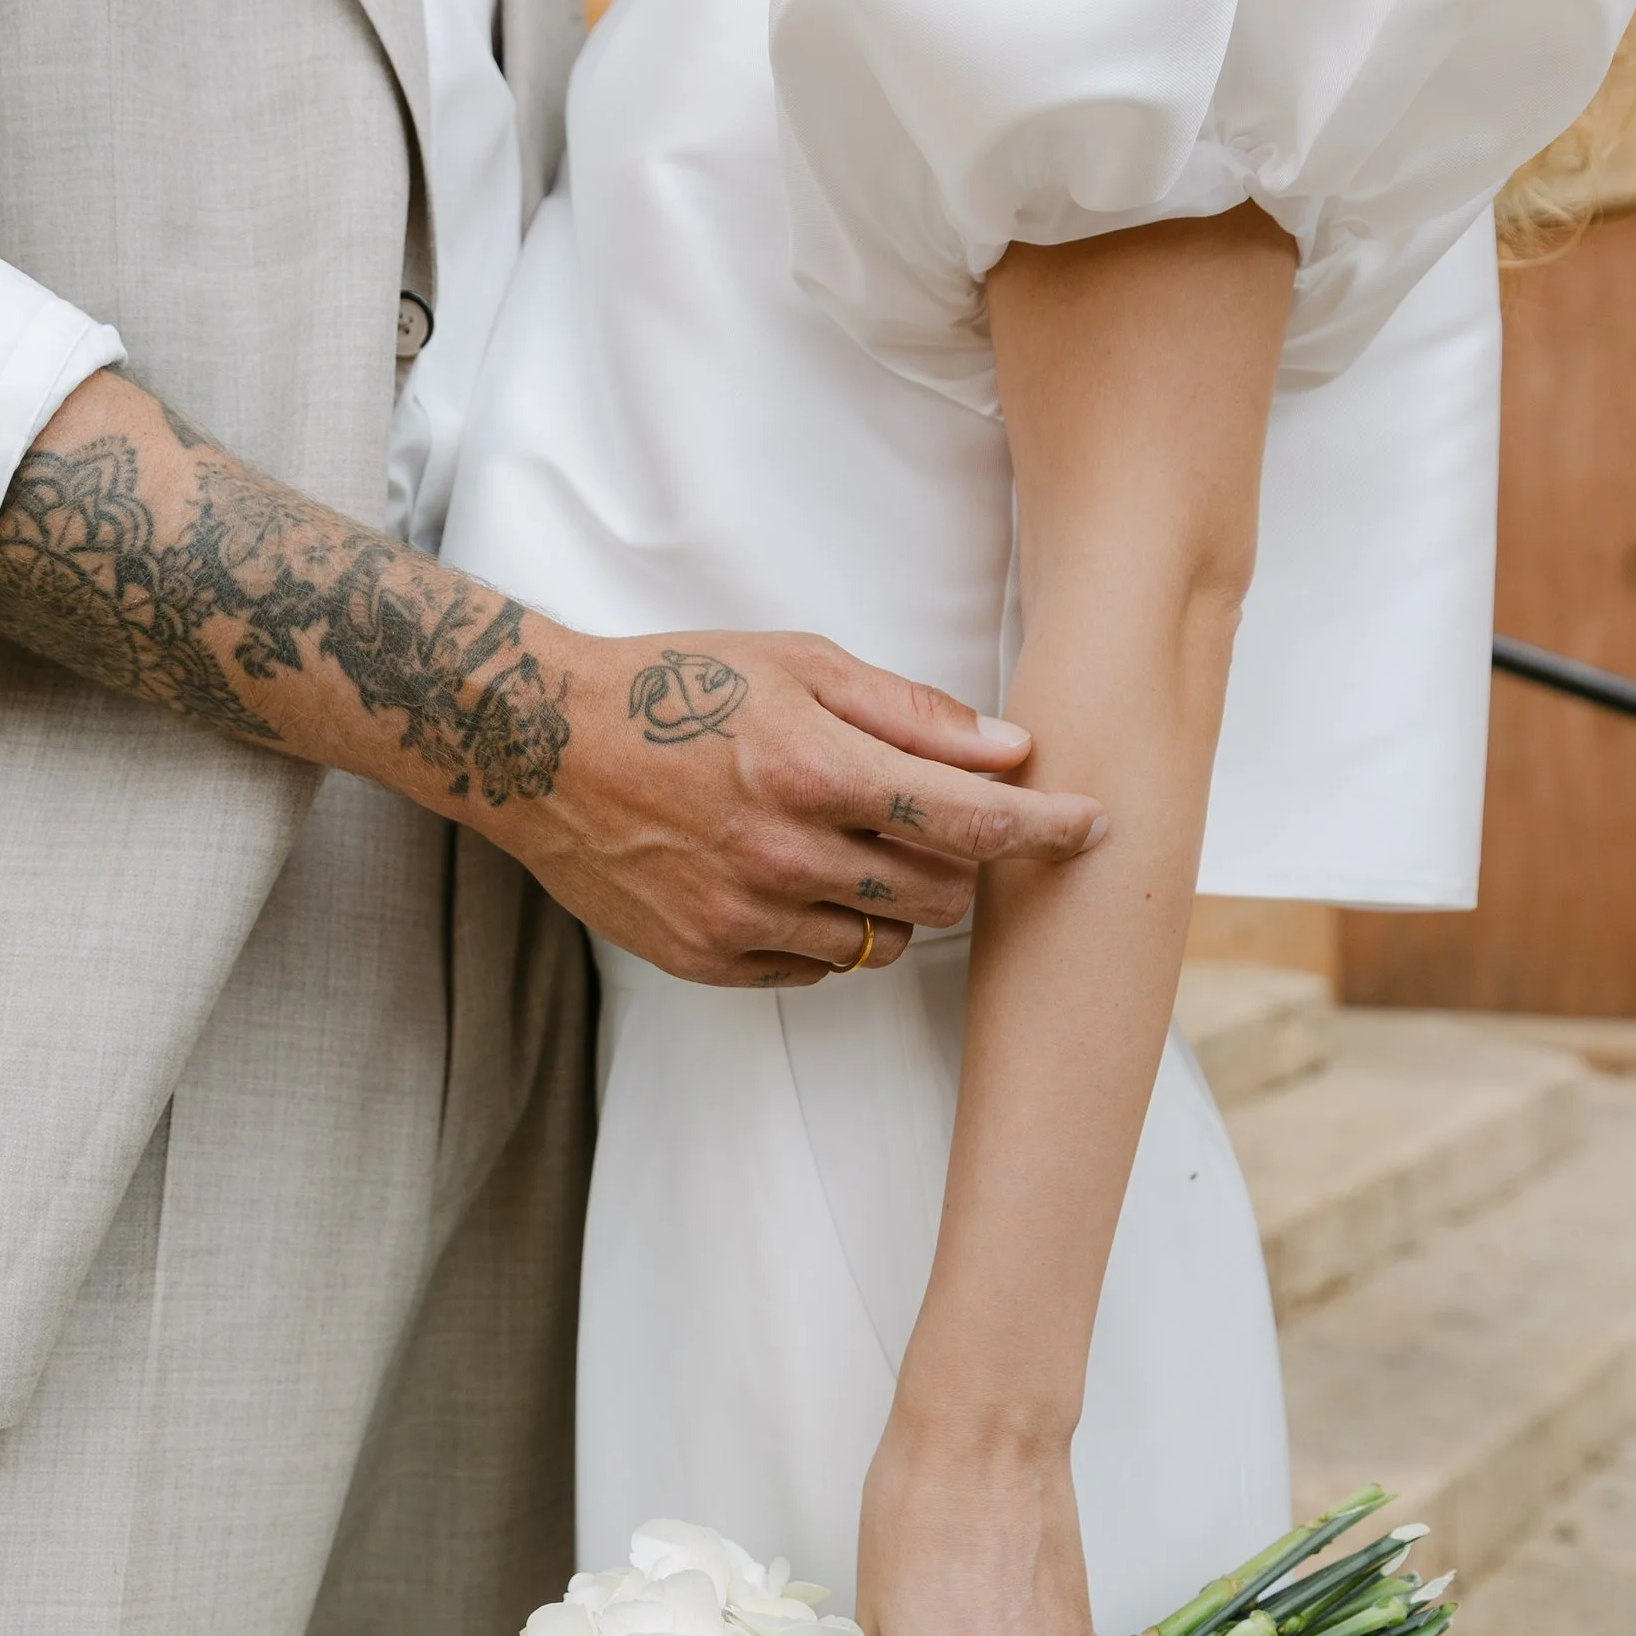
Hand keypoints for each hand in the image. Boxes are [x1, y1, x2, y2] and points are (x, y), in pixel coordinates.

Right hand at [502, 629, 1105, 987]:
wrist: (543, 749)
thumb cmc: (674, 689)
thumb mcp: (797, 666)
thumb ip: (911, 713)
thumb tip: (1012, 750)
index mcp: (814, 768)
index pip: (971, 821)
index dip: (1047, 830)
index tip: (1092, 830)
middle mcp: (784, 853)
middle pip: (941, 898)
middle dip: (958, 867)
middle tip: (927, 826)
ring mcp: (743, 917)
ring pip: (884, 946)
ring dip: (893, 906)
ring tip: (846, 849)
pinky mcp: (709, 958)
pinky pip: (816, 969)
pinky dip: (827, 931)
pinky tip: (788, 880)